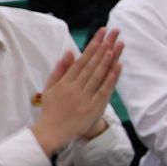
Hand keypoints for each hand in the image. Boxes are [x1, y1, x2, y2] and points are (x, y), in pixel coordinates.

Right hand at [32, 28, 123, 154]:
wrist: (51, 132)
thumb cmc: (51, 109)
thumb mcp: (50, 89)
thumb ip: (59, 71)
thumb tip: (68, 53)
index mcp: (65, 82)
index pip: (81, 60)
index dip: (92, 45)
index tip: (101, 32)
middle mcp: (74, 87)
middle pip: (91, 64)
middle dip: (103, 47)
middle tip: (113, 32)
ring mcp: (84, 97)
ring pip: (97, 75)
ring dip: (107, 60)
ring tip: (115, 45)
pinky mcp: (93, 108)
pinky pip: (102, 91)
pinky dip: (110, 80)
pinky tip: (116, 68)